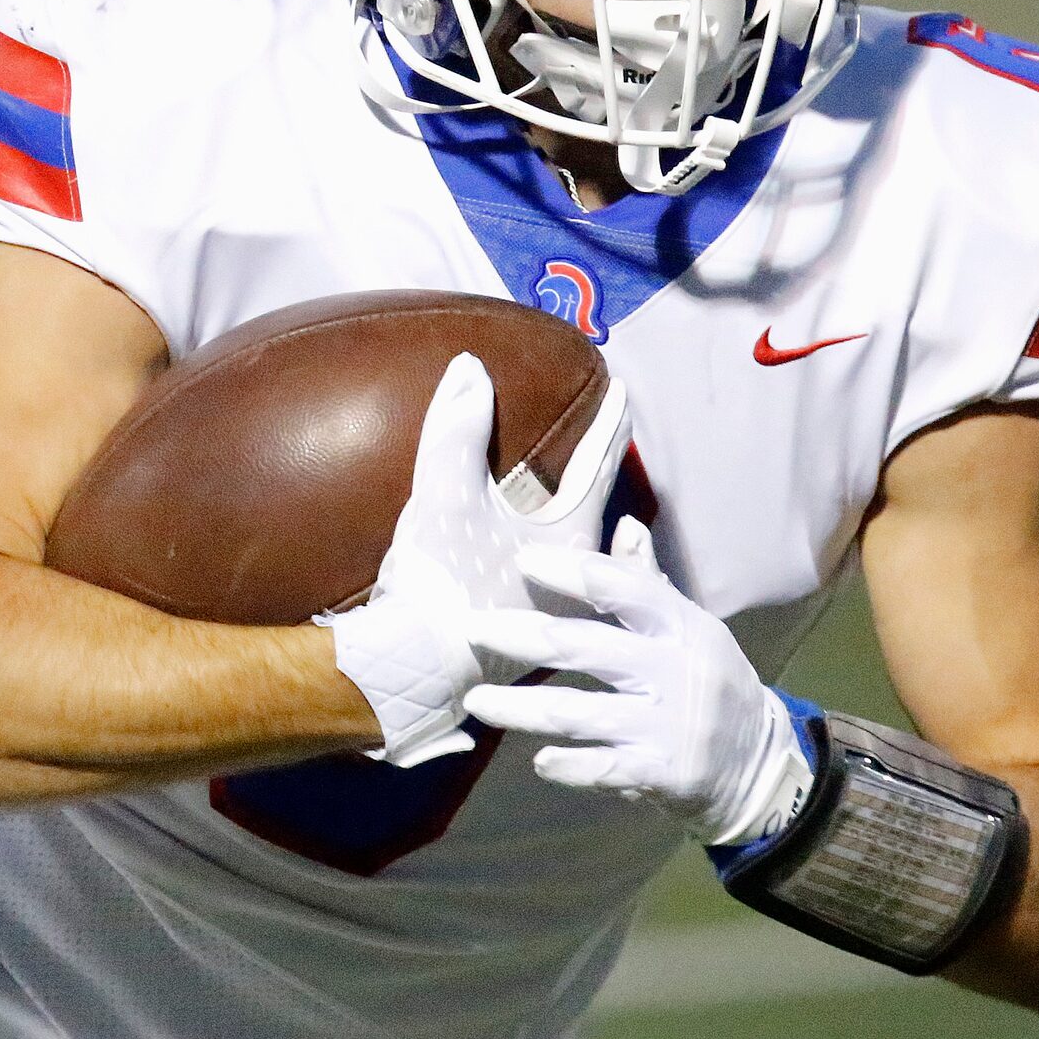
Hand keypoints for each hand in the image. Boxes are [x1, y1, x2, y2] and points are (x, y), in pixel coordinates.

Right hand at [324, 353, 630, 767]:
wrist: (412, 671)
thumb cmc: (440, 582)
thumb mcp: (445, 495)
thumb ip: (458, 429)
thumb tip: (470, 367)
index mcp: (570, 543)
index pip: (596, 466)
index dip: (608, 423)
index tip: (625, 390)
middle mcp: (578, 583)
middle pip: (603, 515)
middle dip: (608, 478)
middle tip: (619, 442)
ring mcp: (556, 616)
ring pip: (592, 563)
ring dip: (606, 537)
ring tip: (622, 521)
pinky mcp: (528, 643)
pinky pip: (567, 597)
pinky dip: (575, 578)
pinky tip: (563, 582)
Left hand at [462, 515, 811, 844]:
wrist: (760, 764)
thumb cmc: (710, 683)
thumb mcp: (690, 630)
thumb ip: (649, 584)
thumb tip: (625, 524)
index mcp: (683, 626)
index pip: (624, 588)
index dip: (571, 571)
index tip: (522, 560)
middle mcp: (677, 672)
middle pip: (588, 646)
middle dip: (524, 636)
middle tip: (472, 628)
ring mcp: (670, 726)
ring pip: (582, 713)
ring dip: (522, 709)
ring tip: (476, 700)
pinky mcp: (665, 774)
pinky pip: (607, 769)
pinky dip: (571, 766)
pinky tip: (538, 761)